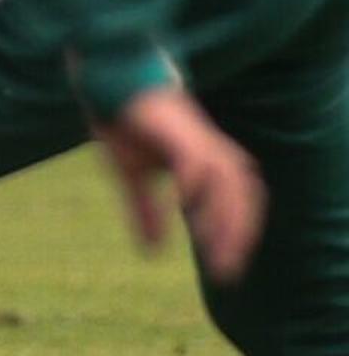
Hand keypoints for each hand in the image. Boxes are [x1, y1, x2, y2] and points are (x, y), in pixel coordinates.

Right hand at [95, 81, 262, 282]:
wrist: (112, 85)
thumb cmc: (127, 127)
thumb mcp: (134, 179)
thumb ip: (145, 213)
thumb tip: (152, 253)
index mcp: (211, 163)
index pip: (241, 205)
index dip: (237, 236)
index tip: (225, 269)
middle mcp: (214, 153)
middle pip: (243, 197)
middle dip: (236, 234)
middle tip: (224, 270)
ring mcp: (198, 141)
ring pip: (226, 182)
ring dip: (221, 216)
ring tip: (208, 245)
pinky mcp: (178, 131)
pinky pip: (195, 159)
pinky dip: (194, 182)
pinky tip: (183, 202)